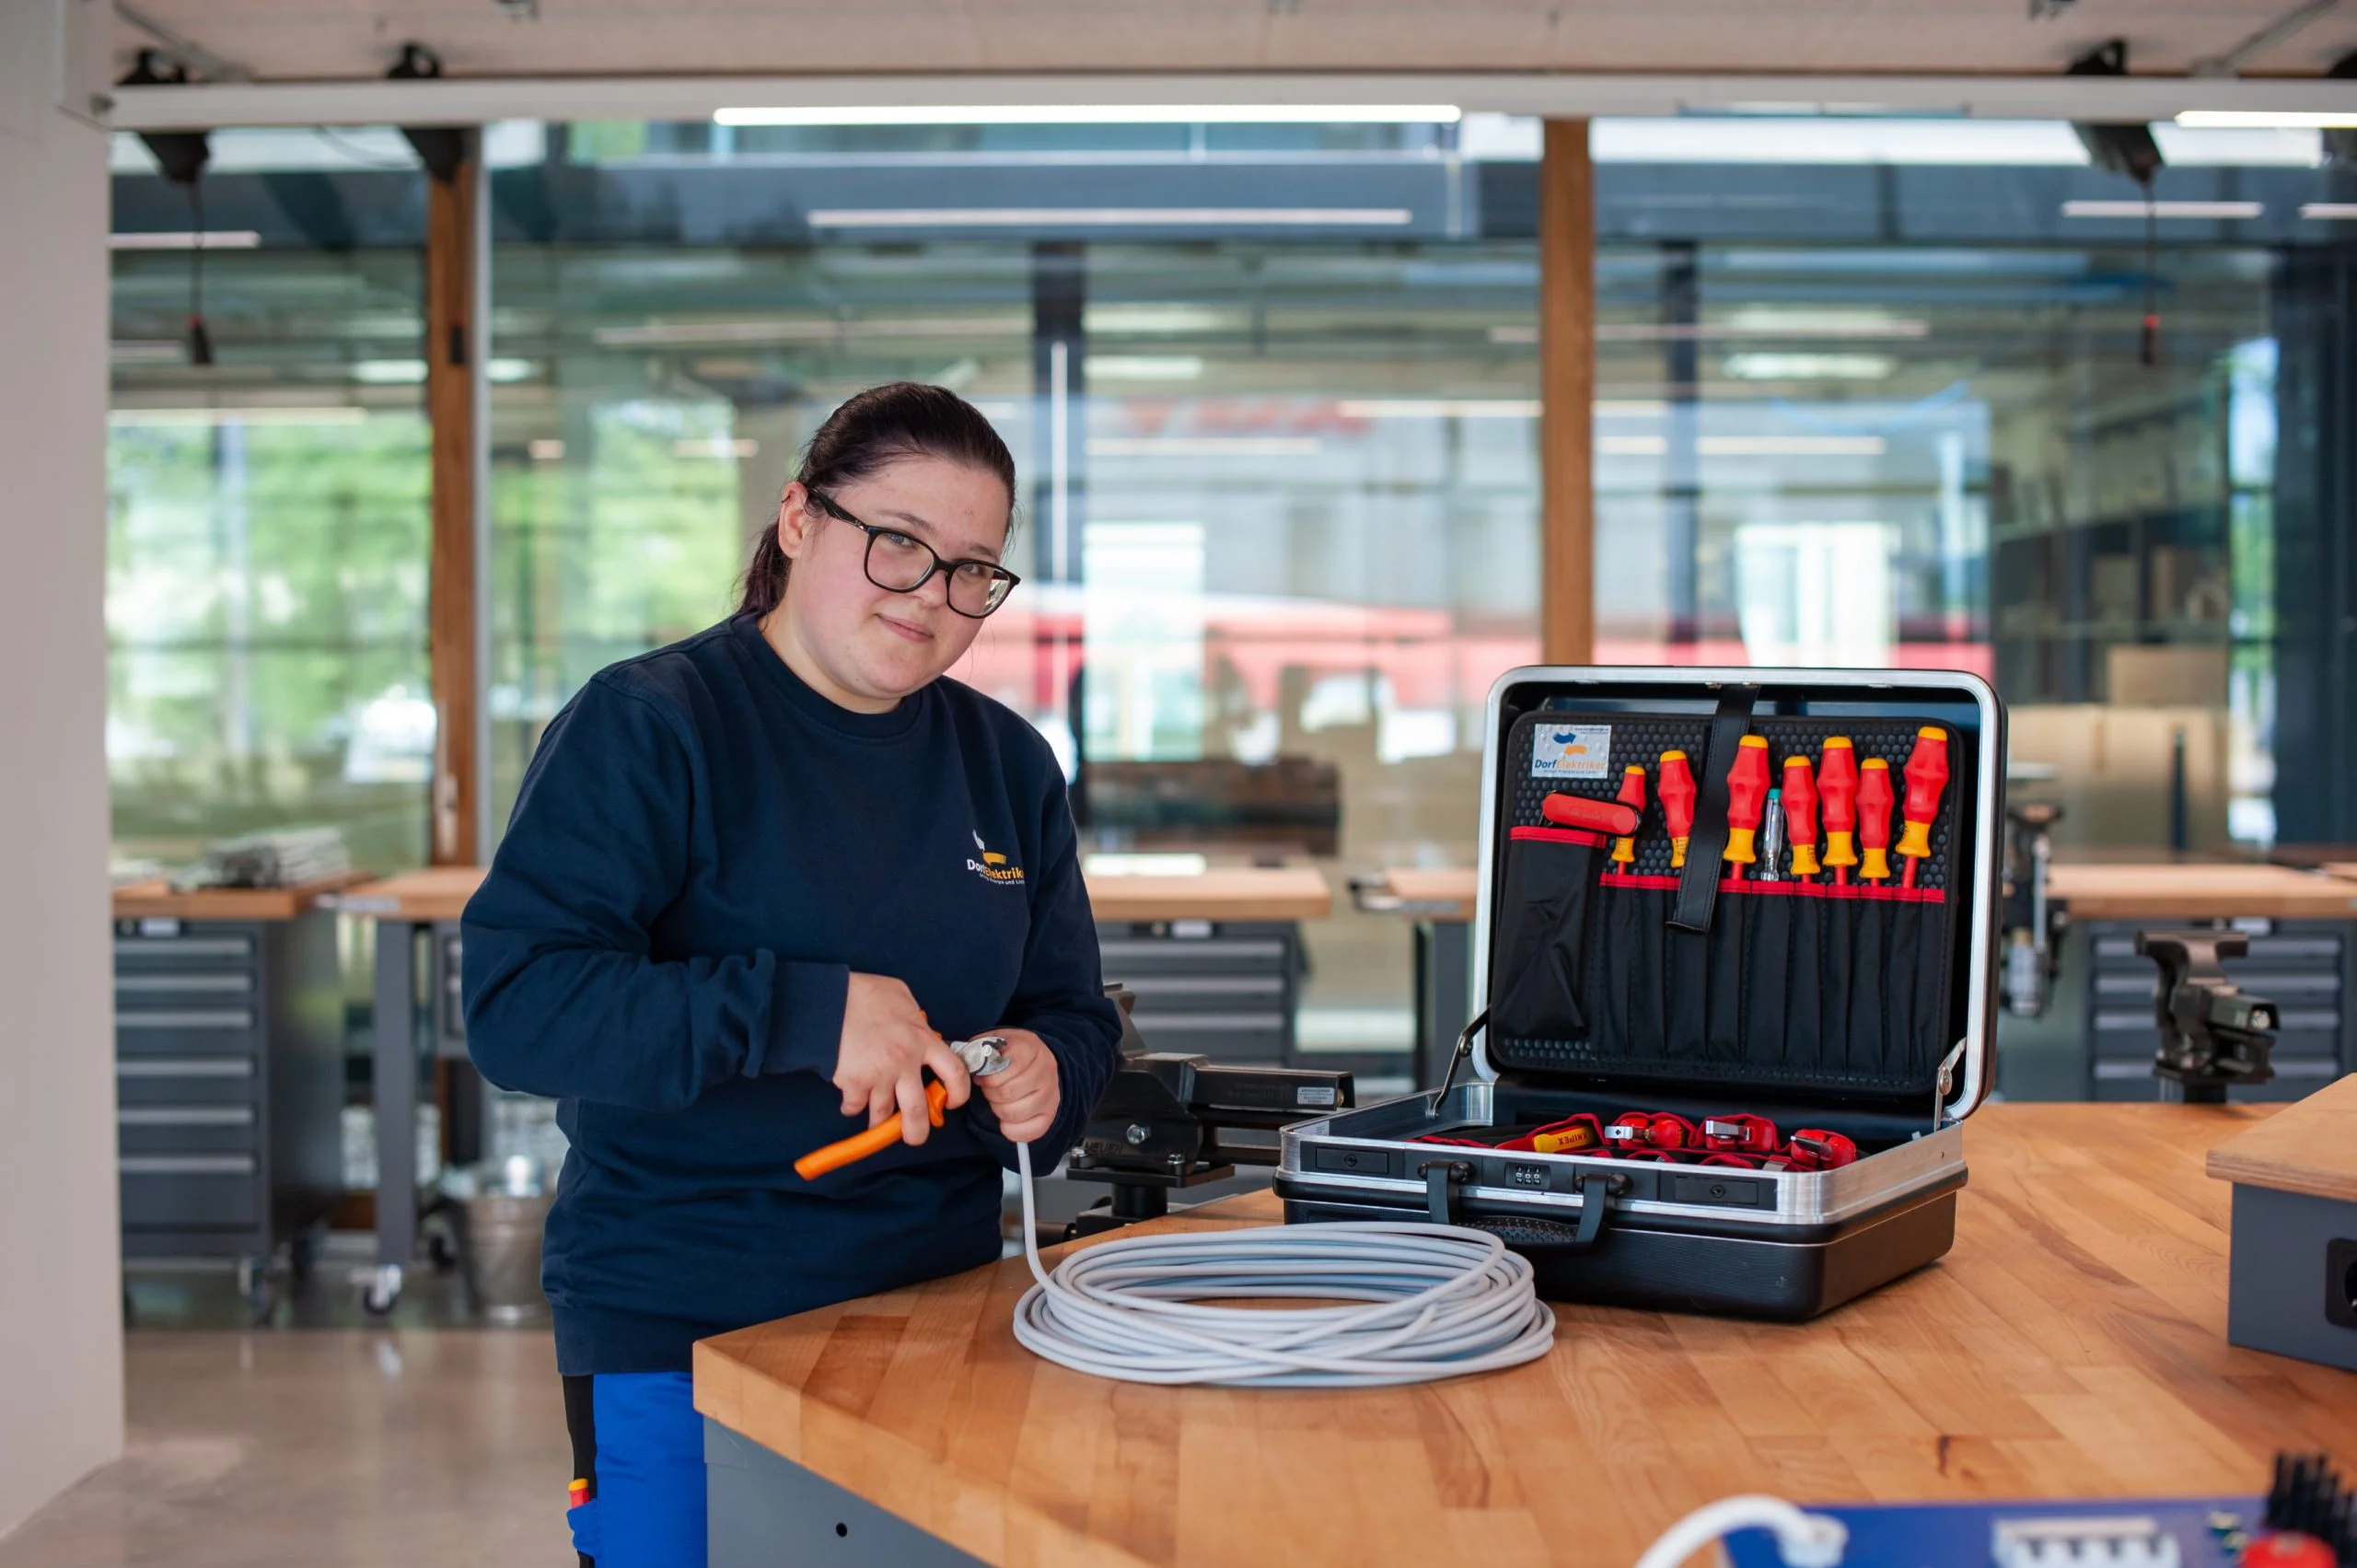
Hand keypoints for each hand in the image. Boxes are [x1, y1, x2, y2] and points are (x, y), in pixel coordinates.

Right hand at [834, 972, 969, 1145]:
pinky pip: (855, 1106)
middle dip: (916, 1132)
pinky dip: (852, 1107)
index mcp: (922, 1040)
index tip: (951, 1102)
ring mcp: (879, 1076)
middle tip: (914, 1137)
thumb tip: (921, 1030)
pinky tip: (851, 1101)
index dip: (959, 1092)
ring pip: (883, 1113)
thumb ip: (916, 1019)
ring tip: (875, 1120)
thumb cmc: (865, 994)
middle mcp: (904, 1063)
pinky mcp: (854, 1083)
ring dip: (878, 1119)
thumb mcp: (902, 997)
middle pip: (917, 1111)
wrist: (830, 1000)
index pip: (954, 1073)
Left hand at [978, 1028, 1058, 1142]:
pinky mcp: (1050, 1114)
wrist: (1036, 1059)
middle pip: (1008, 1092)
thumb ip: (978, 1050)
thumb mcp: (992, 1041)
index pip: (1005, 1067)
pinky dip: (1010, 1129)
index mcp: (1030, 1047)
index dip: (987, 1076)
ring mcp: (1051, 1093)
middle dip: (991, 1093)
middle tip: (991, 1089)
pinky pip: (1027, 1132)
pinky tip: (1006, 1118)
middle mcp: (1045, 1070)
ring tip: (999, 1100)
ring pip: (1015, 1113)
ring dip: (999, 1110)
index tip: (983, 1076)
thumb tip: (968, 1067)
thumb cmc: (1008, 1053)